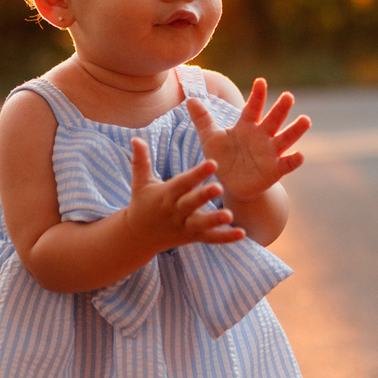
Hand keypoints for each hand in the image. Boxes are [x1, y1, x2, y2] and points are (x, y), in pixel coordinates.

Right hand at [126, 139, 245, 253]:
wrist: (138, 237)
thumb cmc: (142, 203)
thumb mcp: (140, 183)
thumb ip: (141, 160)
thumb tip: (136, 138)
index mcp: (165, 195)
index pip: (182, 183)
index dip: (196, 174)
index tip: (212, 163)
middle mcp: (175, 211)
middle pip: (191, 204)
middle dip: (204, 196)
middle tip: (219, 188)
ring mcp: (184, 226)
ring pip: (201, 224)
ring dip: (215, 220)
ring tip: (230, 215)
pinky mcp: (192, 238)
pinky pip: (210, 238)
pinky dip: (225, 238)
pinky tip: (241, 233)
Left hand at [185, 79, 309, 201]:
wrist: (231, 184)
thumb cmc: (223, 157)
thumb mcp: (211, 139)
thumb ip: (203, 119)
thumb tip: (190, 99)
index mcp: (247, 126)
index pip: (253, 108)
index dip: (257, 95)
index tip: (260, 81)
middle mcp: (262, 136)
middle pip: (273, 119)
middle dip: (281, 108)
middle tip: (288, 96)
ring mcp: (271, 152)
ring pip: (286, 138)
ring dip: (296, 130)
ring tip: (305, 120)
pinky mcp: (275, 170)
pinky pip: (287, 164)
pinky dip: (294, 160)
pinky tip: (300, 155)